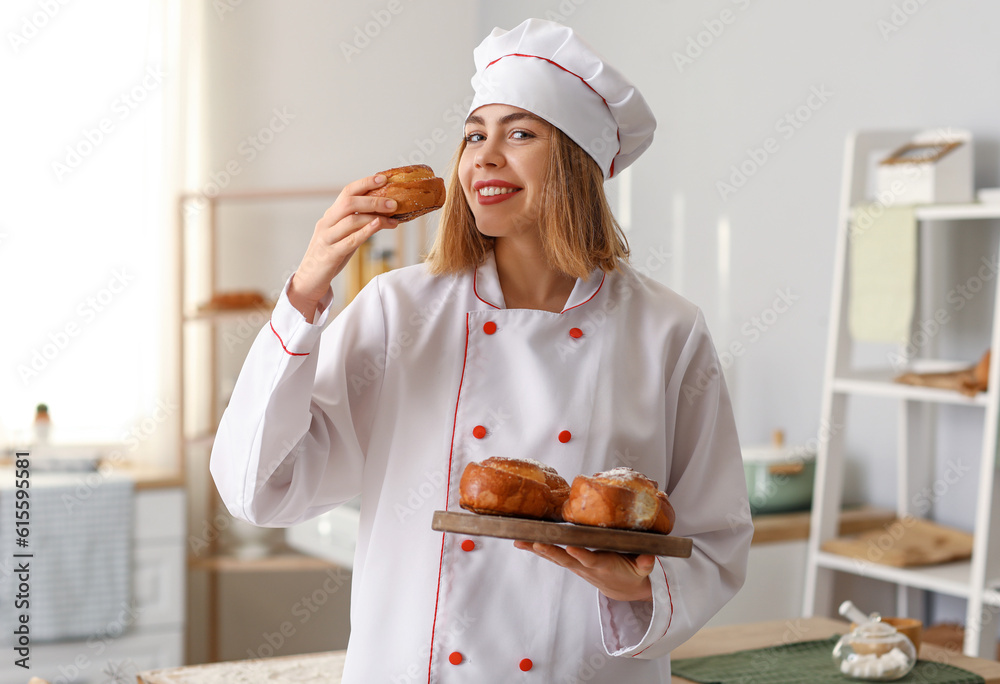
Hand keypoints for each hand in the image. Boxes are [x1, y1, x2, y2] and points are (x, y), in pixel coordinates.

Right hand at [289, 174, 399, 320]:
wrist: (309, 280)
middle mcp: (327, 223)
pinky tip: (378, 226)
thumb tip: (383, 214)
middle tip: (394, 202)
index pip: (347, 193)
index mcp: (330, 216)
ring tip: (393, 219)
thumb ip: (358, 224)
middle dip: (373, 200)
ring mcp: (327, 238)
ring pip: (350, 220)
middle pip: (349, 203)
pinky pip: (349, 240)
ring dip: (375, 217)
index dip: (365, 183)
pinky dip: (365, 232)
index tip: (383, 178)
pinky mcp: (330, 254)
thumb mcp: (343, 236)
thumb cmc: (330, 256)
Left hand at [513, 541, 655, 601]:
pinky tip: (524, 542)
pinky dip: (539, 549)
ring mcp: (578, 566)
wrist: (625, 589)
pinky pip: (554, 556)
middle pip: (566, 559)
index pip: (591, 560)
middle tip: (534, 543)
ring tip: (520, 541)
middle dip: (550, 551)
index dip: (581, 555)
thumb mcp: (644, 571)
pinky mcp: (572, 564)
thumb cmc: (634, 573)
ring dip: (538, 550)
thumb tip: (649, 558)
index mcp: (605, 565)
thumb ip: (645, 563)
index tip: (570, 547)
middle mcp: (587, 567)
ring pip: (556, 557)